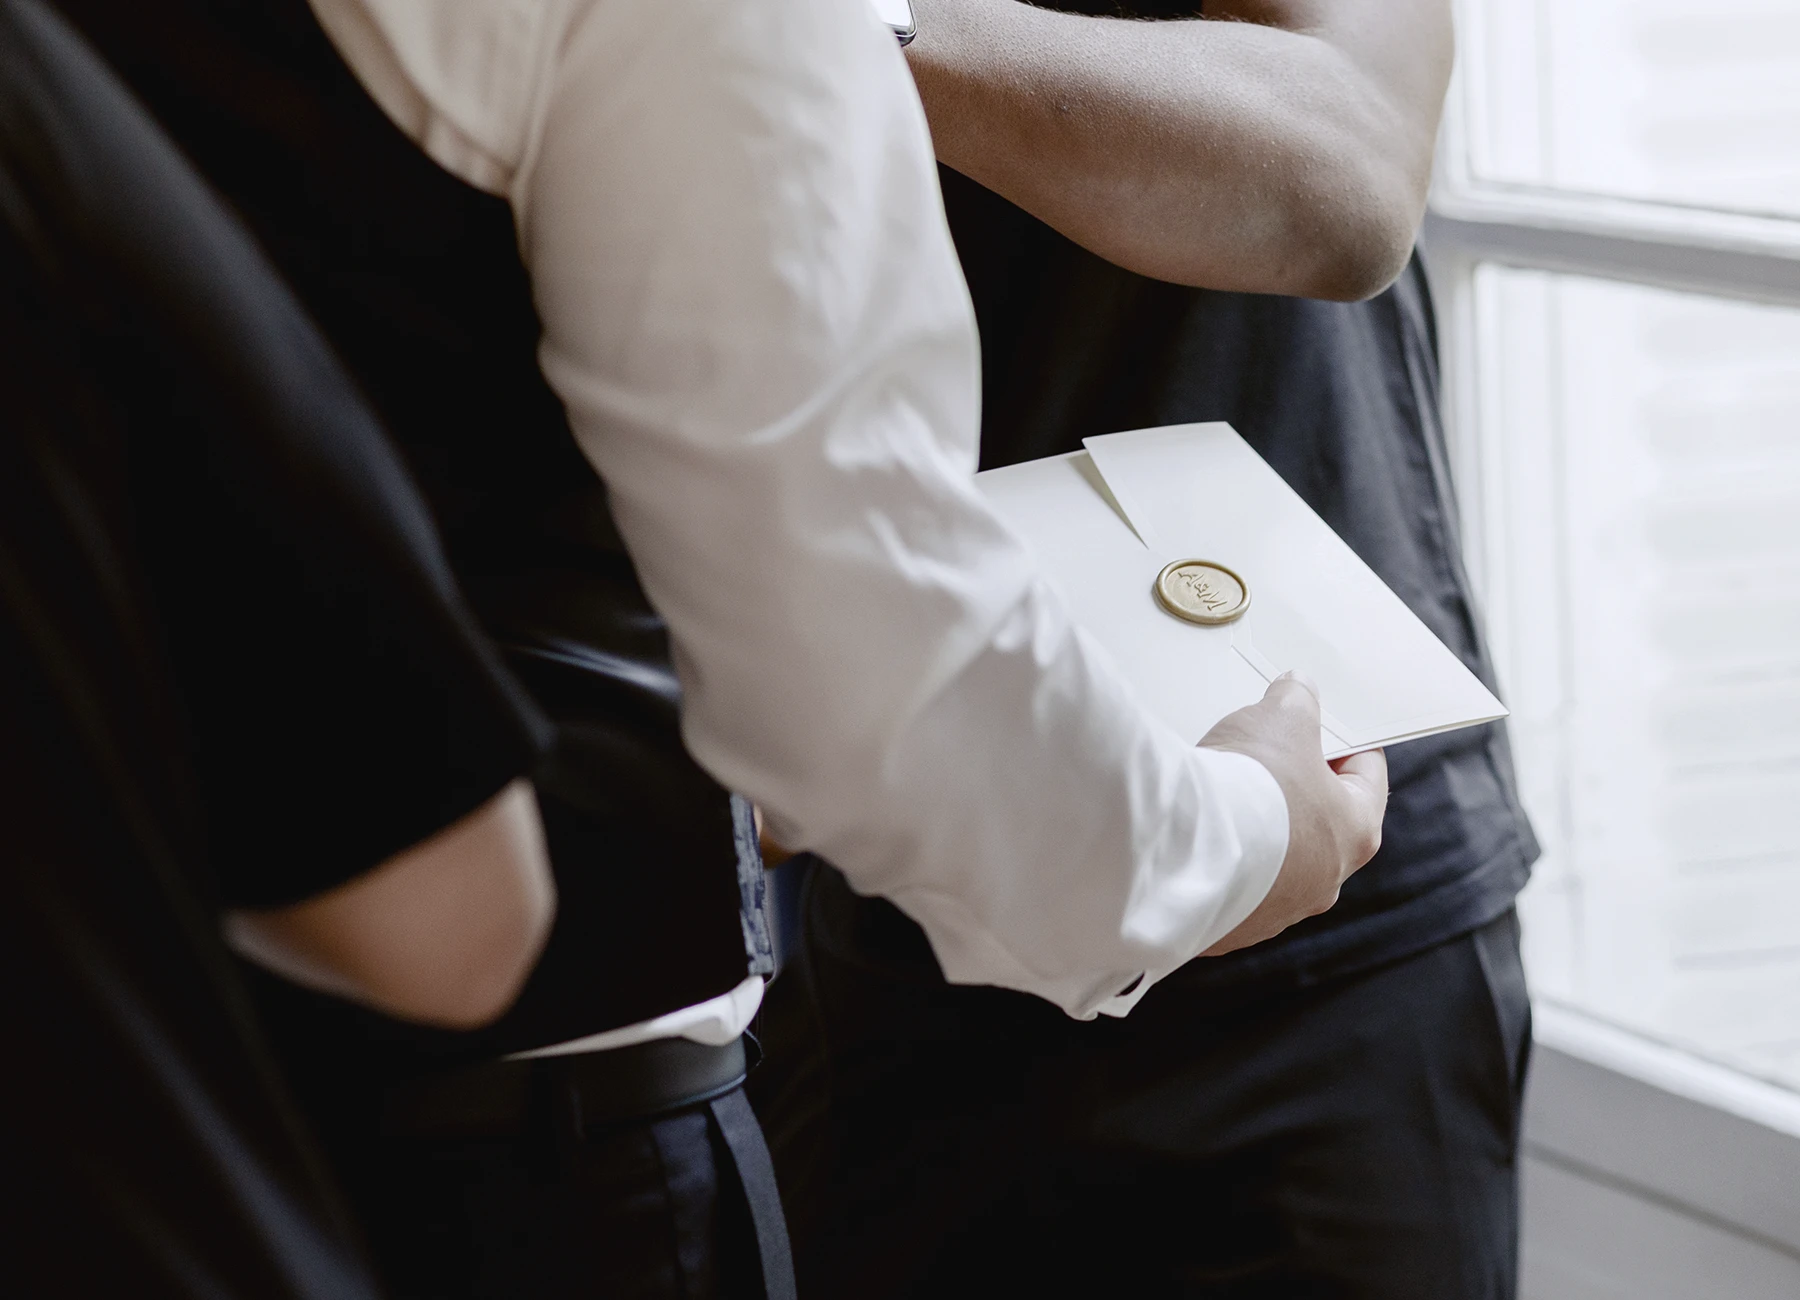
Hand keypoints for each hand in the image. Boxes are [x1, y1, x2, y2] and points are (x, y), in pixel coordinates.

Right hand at [1197, 672, 1387, 955]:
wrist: (1184, 851)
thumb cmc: (1250, 787)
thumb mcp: (1281, 718)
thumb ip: (1296, 700)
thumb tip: (1298, 691)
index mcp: (1357, 832)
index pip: (1367, 777)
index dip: (1347, 744)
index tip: (1328, 728)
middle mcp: (1326, 881)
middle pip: (1321, 821)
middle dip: (1297, 788)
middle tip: (1268, 757)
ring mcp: (1278, 910)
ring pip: (1276, 859)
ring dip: (1257, 830)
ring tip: (1224, 797)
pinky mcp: (1232, 927)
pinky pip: (1232, 886)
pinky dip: (1220, 860)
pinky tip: (1197, 835)